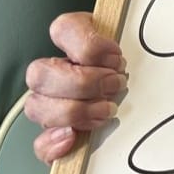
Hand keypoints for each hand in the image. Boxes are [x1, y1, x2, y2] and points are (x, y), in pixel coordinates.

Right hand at [24, 12, 127, 161]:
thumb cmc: (129, 67)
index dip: (89, 46)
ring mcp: (50, 101)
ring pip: (36, 106)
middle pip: (41, 73)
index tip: (116, 58)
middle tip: (114, 85)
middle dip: (82, 83)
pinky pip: (39, 142)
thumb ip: (128, 47)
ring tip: (106, 111)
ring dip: (73, 111)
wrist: (138, 92)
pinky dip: (52, 143)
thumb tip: (124, 59)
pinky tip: (73, 138)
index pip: (63, 29)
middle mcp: (55, 69)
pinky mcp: (55, 133)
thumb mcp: (132, 48)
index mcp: (73, 40)